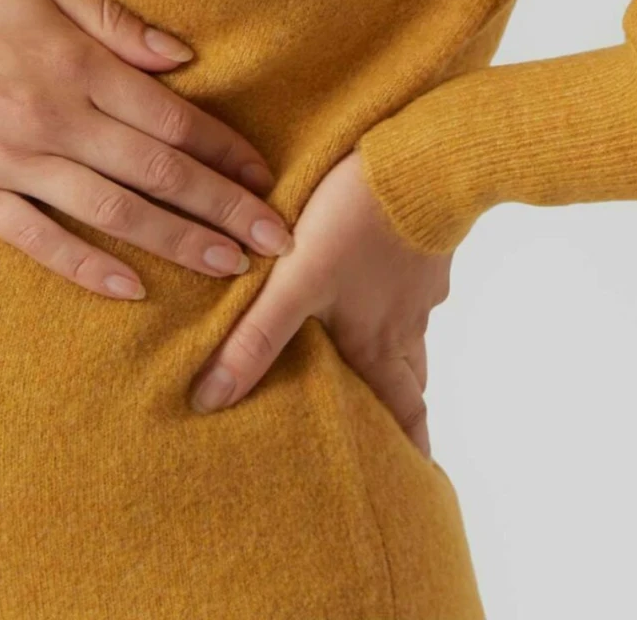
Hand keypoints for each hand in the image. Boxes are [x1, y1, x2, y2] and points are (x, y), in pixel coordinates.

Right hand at [0, 0, 292, 298]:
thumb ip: (110, 20)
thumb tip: (180, 56)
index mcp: (73, 61)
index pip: (170, 116)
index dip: (224, 150)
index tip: (265, 176)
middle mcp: (51, 115)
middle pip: (157, 170)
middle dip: (223, 208)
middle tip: (277, 241)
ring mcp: (9, 159)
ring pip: (112, 211)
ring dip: (176, 241)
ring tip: (228, 268)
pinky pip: (39, 238)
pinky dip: (88, 267)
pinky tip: (132, 287)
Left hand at [188, 145, 451, 455]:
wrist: (423, 157)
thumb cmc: (357, 221)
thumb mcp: (296, 280)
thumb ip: (255, 337)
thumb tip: (210, 402)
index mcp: (377, 341)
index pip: (401, 410)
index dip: (407, 446)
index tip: (415, 478)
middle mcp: (406, 320)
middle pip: (410, 379)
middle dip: (402, 408)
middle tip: (394, 432)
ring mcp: (420, 281)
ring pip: (413, 331)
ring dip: (402, 354)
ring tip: (386, 362)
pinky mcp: (426, 242)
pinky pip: (415, 284)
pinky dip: (403, 297)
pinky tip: (388, 278)